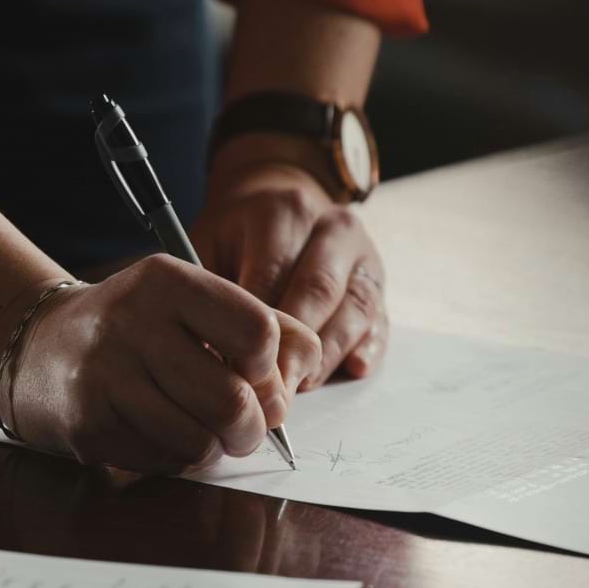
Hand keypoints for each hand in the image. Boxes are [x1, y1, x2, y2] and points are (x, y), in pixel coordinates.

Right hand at [0, 256, 321, 474]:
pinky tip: (155, 431)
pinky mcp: (88, 423)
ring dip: (212, 447)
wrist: (38, 345)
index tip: (254, 373)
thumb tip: (303, 374)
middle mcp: (132, 322)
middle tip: (243, 426)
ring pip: (200, 442)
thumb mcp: (192, 302)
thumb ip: (261, 324)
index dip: (270, 367)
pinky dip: (173, 458)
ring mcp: (105, 375)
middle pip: (233, 401)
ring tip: (198, 428)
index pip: (259, 332)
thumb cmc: (135, 327)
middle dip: (251, 428)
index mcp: (168, 281)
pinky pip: (162, 461)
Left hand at [192, 153, 388, 388]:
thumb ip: (211, 290)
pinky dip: (368, 347)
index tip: (237, 368)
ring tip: (300, 386)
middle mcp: (332, 228)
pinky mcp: (378, 281)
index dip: (255, 328)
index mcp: (284, 212)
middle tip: (271, 389)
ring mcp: (363, 254)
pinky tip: (352, 369)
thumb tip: (210, 351)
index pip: (272, 276)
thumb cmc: (236, 234)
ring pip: (354, 308)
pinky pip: (380, 318)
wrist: (278, 198)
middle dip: (294, 346)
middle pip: (317, 291)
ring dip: (328, 354)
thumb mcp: (209, 242)